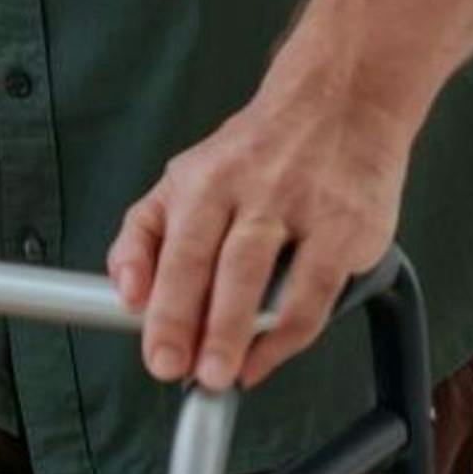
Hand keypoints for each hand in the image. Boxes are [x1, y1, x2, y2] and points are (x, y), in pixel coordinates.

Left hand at [109, 86, 410, 390]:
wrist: (342, 99)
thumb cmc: (257, 152)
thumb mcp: (186, 177)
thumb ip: (145, 234)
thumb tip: (125, 293)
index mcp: (204, 180)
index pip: (174, 249)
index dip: (163, 307)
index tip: (157, 354)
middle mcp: (250, 190)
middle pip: (215, 262)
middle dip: (198, 322)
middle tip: (188, 372)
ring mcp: (301, 207)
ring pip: (266, 274)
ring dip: (242, 330)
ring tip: (227, 374)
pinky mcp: (347, 227)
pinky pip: (317, 290)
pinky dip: (293, 332)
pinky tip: (272, 355)